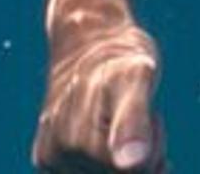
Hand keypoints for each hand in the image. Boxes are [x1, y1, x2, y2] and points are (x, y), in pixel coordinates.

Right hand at [33, 20, 167, 172]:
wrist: (86, 39)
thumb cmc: (119, 58)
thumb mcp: (135, 79)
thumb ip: (132, 120)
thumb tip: (131, 163)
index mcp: (78, 140)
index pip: (135, 172)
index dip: (154, 150)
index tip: (153, 117)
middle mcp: (56, 155)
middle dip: (143, 157)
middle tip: (144, 118)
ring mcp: (49, 159)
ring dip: (127, 160)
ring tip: (124, 121)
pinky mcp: (46, 160)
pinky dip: (111, 162)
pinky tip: (112, 136)